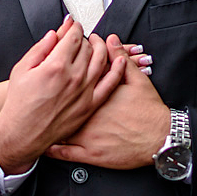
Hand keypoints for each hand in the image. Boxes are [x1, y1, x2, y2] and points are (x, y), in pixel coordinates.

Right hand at [0, 18, 125, 173]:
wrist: (23, 133)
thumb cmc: (20, 104)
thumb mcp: (21, 69)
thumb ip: (40, 48)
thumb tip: (55, 33)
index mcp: (55, 66)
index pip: (73, 37)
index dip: (74, 27)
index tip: (74, 25)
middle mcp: (73, 77)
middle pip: (87, 47)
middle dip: (84, 38)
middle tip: (80, 38)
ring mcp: (84, 92)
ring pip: (101, 60)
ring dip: (101, 47)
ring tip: (97, 43)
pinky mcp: (90, 105)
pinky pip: (110, 83)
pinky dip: (117, 69)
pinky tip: (119, 60)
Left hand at [46, 34, 169, 168]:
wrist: (159, 139)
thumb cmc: (149, 112)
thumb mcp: (138, 80)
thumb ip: (121, 58)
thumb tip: (111, 41)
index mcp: (96, 95)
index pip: (74, 79)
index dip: (64, 73)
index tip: (58, 68)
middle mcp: (88, 115)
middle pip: (62, 101)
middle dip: (52, 94)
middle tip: (46, 89)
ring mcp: (87, 136)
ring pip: (57, 128)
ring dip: (46, 121)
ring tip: (36, 115)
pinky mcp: (89, 154)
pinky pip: (63, 152)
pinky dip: (50, 148)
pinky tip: (42, 143)